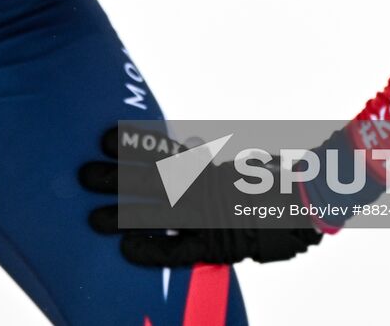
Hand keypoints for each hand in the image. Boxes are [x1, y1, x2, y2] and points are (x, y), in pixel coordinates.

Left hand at [79, 126, 322, 266]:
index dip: (132, 144)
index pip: (162, 149)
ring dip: (122, 215)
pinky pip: (174, 250)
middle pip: (149, 179)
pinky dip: (150, 249)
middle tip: (83, 175)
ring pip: (155, 213)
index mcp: (205, 166)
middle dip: (114, 178)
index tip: (105, 139)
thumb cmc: (269, 186)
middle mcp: (202, 188)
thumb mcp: (234, 166)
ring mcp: (207, 215)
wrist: (306, 206)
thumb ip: (204, 162)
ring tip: (92, 219)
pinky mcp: (214, 244)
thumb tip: (181, 149)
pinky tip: (126, 250)